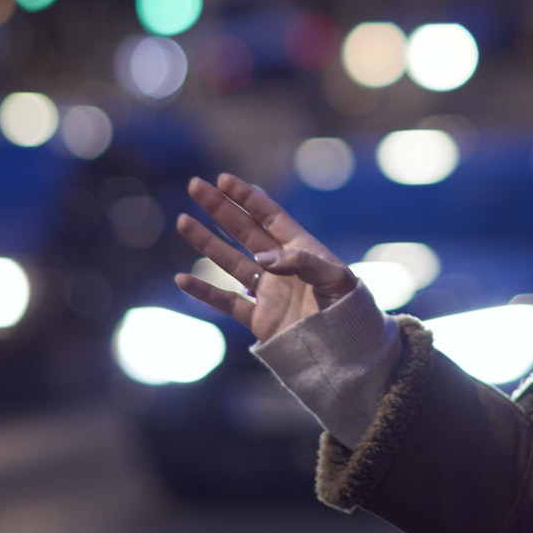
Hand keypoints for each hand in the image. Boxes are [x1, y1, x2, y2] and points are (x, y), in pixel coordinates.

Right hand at [173, 173, 358, 342]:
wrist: (348, 352)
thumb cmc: (349, 309)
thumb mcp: (336, 279)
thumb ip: (303, 262)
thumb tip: (262, 259)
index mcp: (301, 249)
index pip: (269, 215)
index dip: (247, 197)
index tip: (223, 180)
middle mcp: (280, 266)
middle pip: (243, 230)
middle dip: (219, 208)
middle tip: (195, 186)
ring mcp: (268, 292)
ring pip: (229, 261)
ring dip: (206, 241)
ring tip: (183, 220)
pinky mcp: (259, 319)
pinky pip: (226, 302)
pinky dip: (204, 292)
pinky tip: (182, 279)